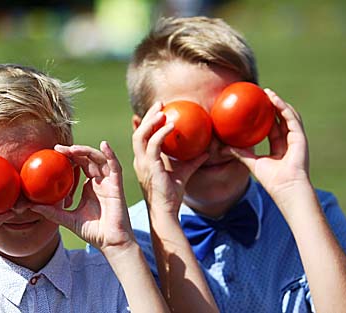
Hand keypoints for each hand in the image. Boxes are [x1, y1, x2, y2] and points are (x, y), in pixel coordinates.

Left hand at [31, 142, 133, 255]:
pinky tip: (104, 144)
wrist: (110, 243)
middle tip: (58, 148)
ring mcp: (109, 182)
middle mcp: (100, 181)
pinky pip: (115, 166)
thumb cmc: (93, 232)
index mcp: (90, 187)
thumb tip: (31, 206)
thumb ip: (52, 212)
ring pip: (99, 159)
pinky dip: (110, 154)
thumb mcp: (67, 219)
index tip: (53, 153)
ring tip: (72, 149)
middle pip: (88, 159)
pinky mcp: (117, 186)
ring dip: (86, 151)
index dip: (68, 157)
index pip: (79, 166)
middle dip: (73, 151)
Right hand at [132, 102, 208, 216]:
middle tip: (160, 103)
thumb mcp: (183, 173)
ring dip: (150, 121)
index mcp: (144, 161)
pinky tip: (172, 125)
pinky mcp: (150, 166)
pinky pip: (154, 144)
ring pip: (140, 135)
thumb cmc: (172, 195)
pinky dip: (161, 133)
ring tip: (162, 110)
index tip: (157, 110)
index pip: (141, 137)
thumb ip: (193, 161)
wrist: (166, 212)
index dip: (146, 122)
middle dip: (147, 115)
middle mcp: (140, 160)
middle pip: (138, 132)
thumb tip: (208, 150)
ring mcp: (142, 163)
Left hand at [224, 89, 310, 207]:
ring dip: (279, 103)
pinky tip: (275, 100)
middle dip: (272, 105)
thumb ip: (240, 153)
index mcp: (280, 147)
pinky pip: (292, 118)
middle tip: (261, 94)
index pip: (273, 128)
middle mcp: (289, 141)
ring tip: (268, 93)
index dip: (266, 117)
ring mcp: (296, 139)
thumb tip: (223, 147)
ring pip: (288, 115)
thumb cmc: (271, 180)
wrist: (285, 187)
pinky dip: (283, 108)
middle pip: (281, 119)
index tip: (256, 107)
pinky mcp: (300, 137)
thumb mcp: (252, 163)